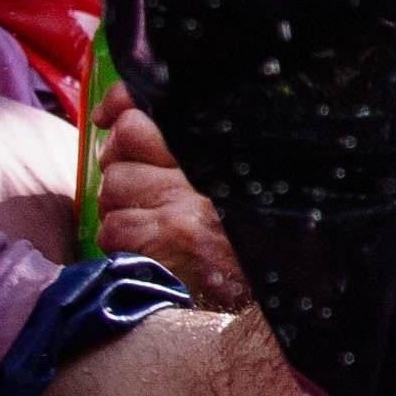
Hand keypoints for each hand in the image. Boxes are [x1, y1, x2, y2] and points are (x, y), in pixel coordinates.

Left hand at [93, 84, 247, 308]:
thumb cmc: (268, 235)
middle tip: (146, 184)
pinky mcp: (162, 243)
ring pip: (114, 185)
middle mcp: (200, 171)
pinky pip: (113, 228)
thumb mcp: (249, 177)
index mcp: (221, 149)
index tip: (112, 116)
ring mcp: (178, 206)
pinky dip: (126, 240)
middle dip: (124, 161)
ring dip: (124, 205)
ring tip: (155, 221)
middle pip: (124, 140)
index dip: (121, 106)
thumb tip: (135, 122)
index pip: (149, 108)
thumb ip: (206, 148)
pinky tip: (154, 248)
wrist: (283, 290)